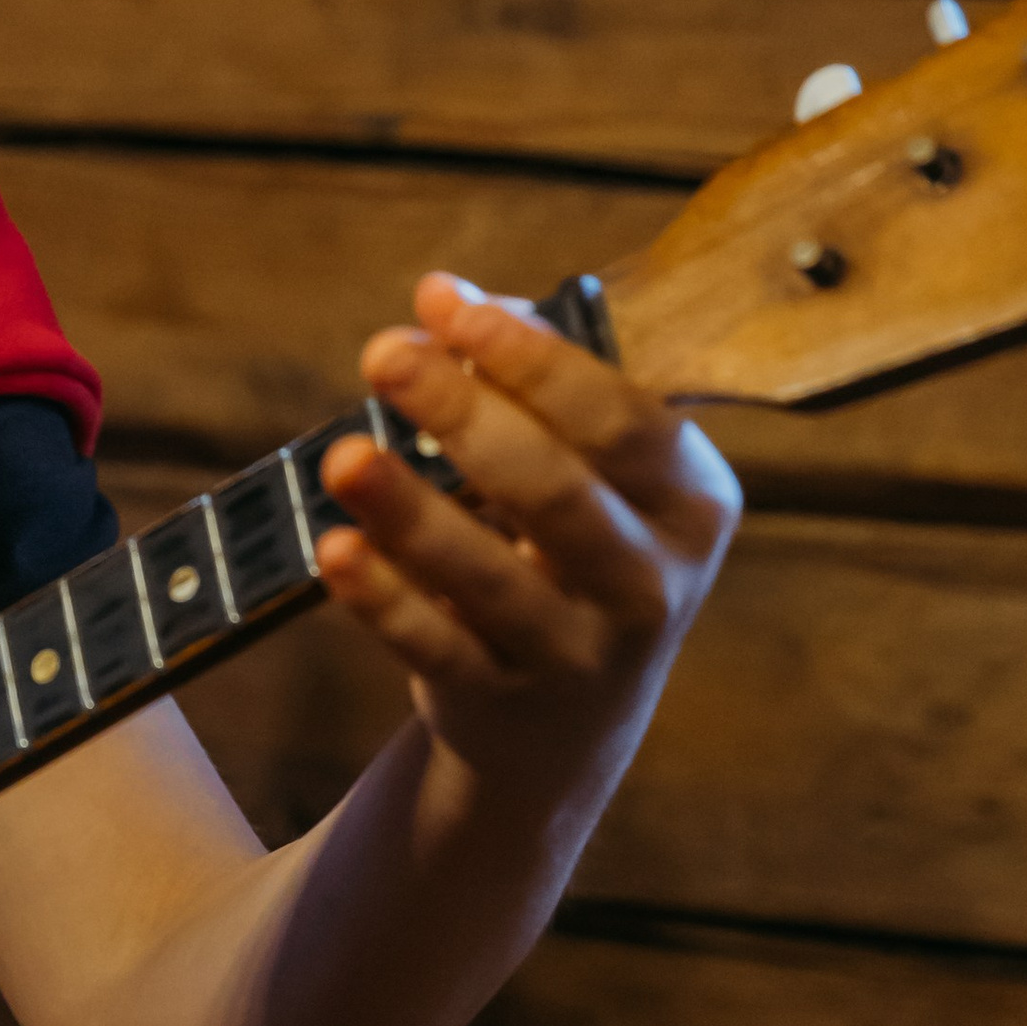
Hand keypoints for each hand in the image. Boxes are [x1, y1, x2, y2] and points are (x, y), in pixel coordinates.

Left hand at [315, 271, 739, 811]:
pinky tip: (336, 547)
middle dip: (464, 413)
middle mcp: (649, 581)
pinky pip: (436, 647)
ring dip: (413, 511)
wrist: (567, 722)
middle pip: (555, 490)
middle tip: (384, 356)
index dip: (531, 357)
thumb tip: (444, 306)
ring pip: (492, 576)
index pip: (620, 419)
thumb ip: (529, 382)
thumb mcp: (589, 472)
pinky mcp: (502, 702)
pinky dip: (384, 598)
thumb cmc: (569, 551)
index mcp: (690, 500)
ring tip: (345, 456)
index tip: (445, 303)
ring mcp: (579, 652)